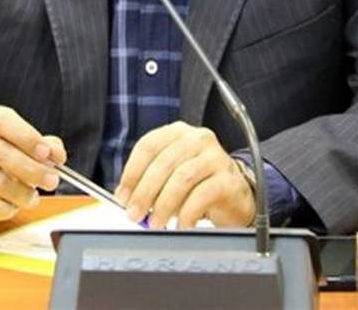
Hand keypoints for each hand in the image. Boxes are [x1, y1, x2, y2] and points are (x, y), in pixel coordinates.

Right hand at [0, 106, 65, 225]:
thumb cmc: (5, 157)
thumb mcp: (27, 145)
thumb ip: (47, 146)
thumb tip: (56, 154)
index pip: (4, 122)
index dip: (27, 137)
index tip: (47, 153)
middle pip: (0, 153)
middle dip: (31, 170)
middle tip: (51, 181)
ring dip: (20, 193)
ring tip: (33, 198)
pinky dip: (3, 207)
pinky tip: (14, 207)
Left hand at [114, 121, 253, 229]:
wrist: (235, 195)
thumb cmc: (198, 183)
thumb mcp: (170, 176)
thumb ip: (149, 182)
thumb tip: (126, 200)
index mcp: (178, 132)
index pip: (148, 146)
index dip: (132, 172)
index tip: (122, 196)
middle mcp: (197, 139)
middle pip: (164, 162)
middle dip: (144, 192)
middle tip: (135, 214)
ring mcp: (215, 157)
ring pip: (182, 178)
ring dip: (164, 204)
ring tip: (156, 223)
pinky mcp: (228, 179)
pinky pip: (202, 196)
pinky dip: (186, 213)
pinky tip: (180, 225)